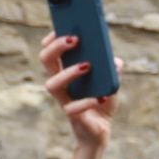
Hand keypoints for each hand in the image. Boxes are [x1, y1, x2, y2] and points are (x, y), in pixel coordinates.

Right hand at [40, 31, 119, 148]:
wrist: (100, 130)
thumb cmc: (100, 102)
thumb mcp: (110, 79)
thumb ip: (111, 67)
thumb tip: (113, 60)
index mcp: (66, 72)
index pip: (51, 53)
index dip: (52, 39)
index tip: (61, 27)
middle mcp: (60, 84)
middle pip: (46, 62)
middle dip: (56, 48)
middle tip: (74, 39)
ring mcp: (64, 99)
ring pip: (52, 84)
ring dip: (68, 72)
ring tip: (87, 65)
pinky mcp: (72, 115)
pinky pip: (73, 108)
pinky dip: (87, 101)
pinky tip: (101, 97)